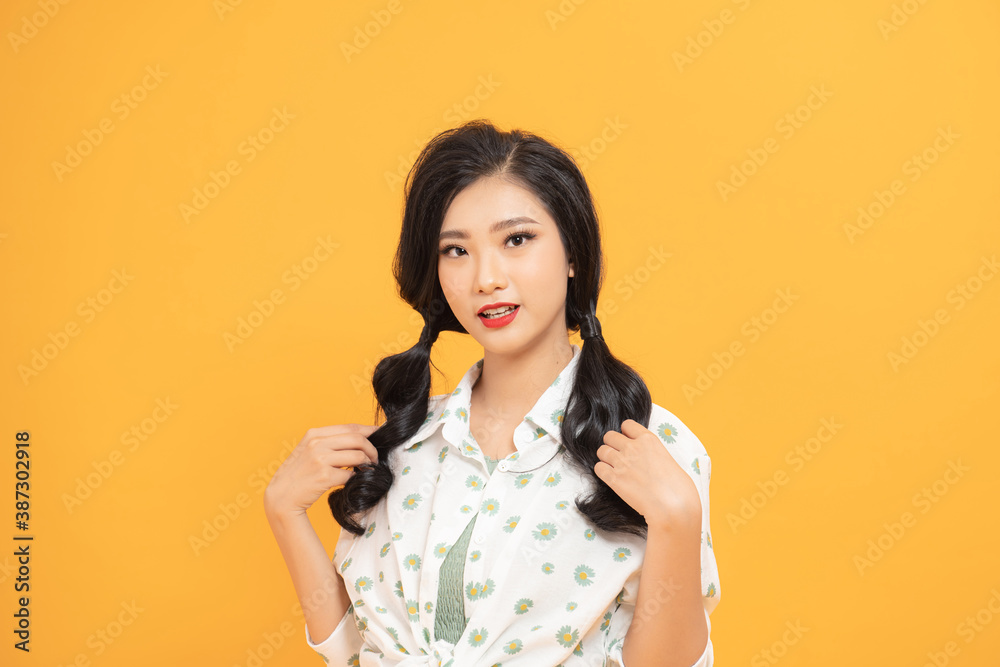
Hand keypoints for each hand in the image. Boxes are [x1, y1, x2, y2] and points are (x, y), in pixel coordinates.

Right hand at [263, 423, 379, 520]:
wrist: (282, 496)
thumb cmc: (299, 474)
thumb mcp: (309, 450)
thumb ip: (329, 442)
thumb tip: (358, 438)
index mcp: (314, 434)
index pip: (350, 427)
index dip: (369, 430)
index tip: (379, 434)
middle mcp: (317, 443)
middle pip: (357, 439)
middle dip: (372, 448)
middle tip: (375, 458)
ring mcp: (320, 459)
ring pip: (358, 455)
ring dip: (367, 463)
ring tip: (366, 469)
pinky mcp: (324, 476)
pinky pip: (351, 474)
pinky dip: (356, 477)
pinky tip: (353, 480)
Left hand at [594, 419, 700, 531]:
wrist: (673, 507)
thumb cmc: (679, 489)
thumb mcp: (670, 461)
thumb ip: (655, 455)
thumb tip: (651, 461)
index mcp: (649, 440)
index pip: (627, 425)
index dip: (626, 433)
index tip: (628, 441)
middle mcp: (633, 447)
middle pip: (609, 436)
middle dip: (612, 445)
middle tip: (619, 456)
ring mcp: (622, 463)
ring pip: (601, 451)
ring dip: (606, 458)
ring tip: (615, 468)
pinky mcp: (614, 479)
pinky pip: (598, 468)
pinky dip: (602, 472)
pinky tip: (611, 478)